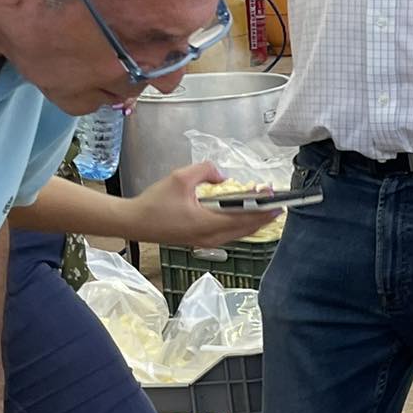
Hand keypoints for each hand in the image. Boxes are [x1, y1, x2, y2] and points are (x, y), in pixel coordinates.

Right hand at [129, 162, 280, 249]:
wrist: (135, 222)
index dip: (263, 211)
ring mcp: (204, 242)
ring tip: (264, 211)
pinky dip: (239, 227)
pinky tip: (242, 218)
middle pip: (245, 230)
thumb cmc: (155, 202)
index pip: (244, 219)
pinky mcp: (199, 241)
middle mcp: (210, 237)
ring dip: (251, 223)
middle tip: (277, 206)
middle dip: (262, 217)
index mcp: (207, 224)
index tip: (277, 203)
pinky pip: (227, 235)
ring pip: (237, 235)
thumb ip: (205, 170)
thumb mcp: (180, 177)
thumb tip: (221, 175)